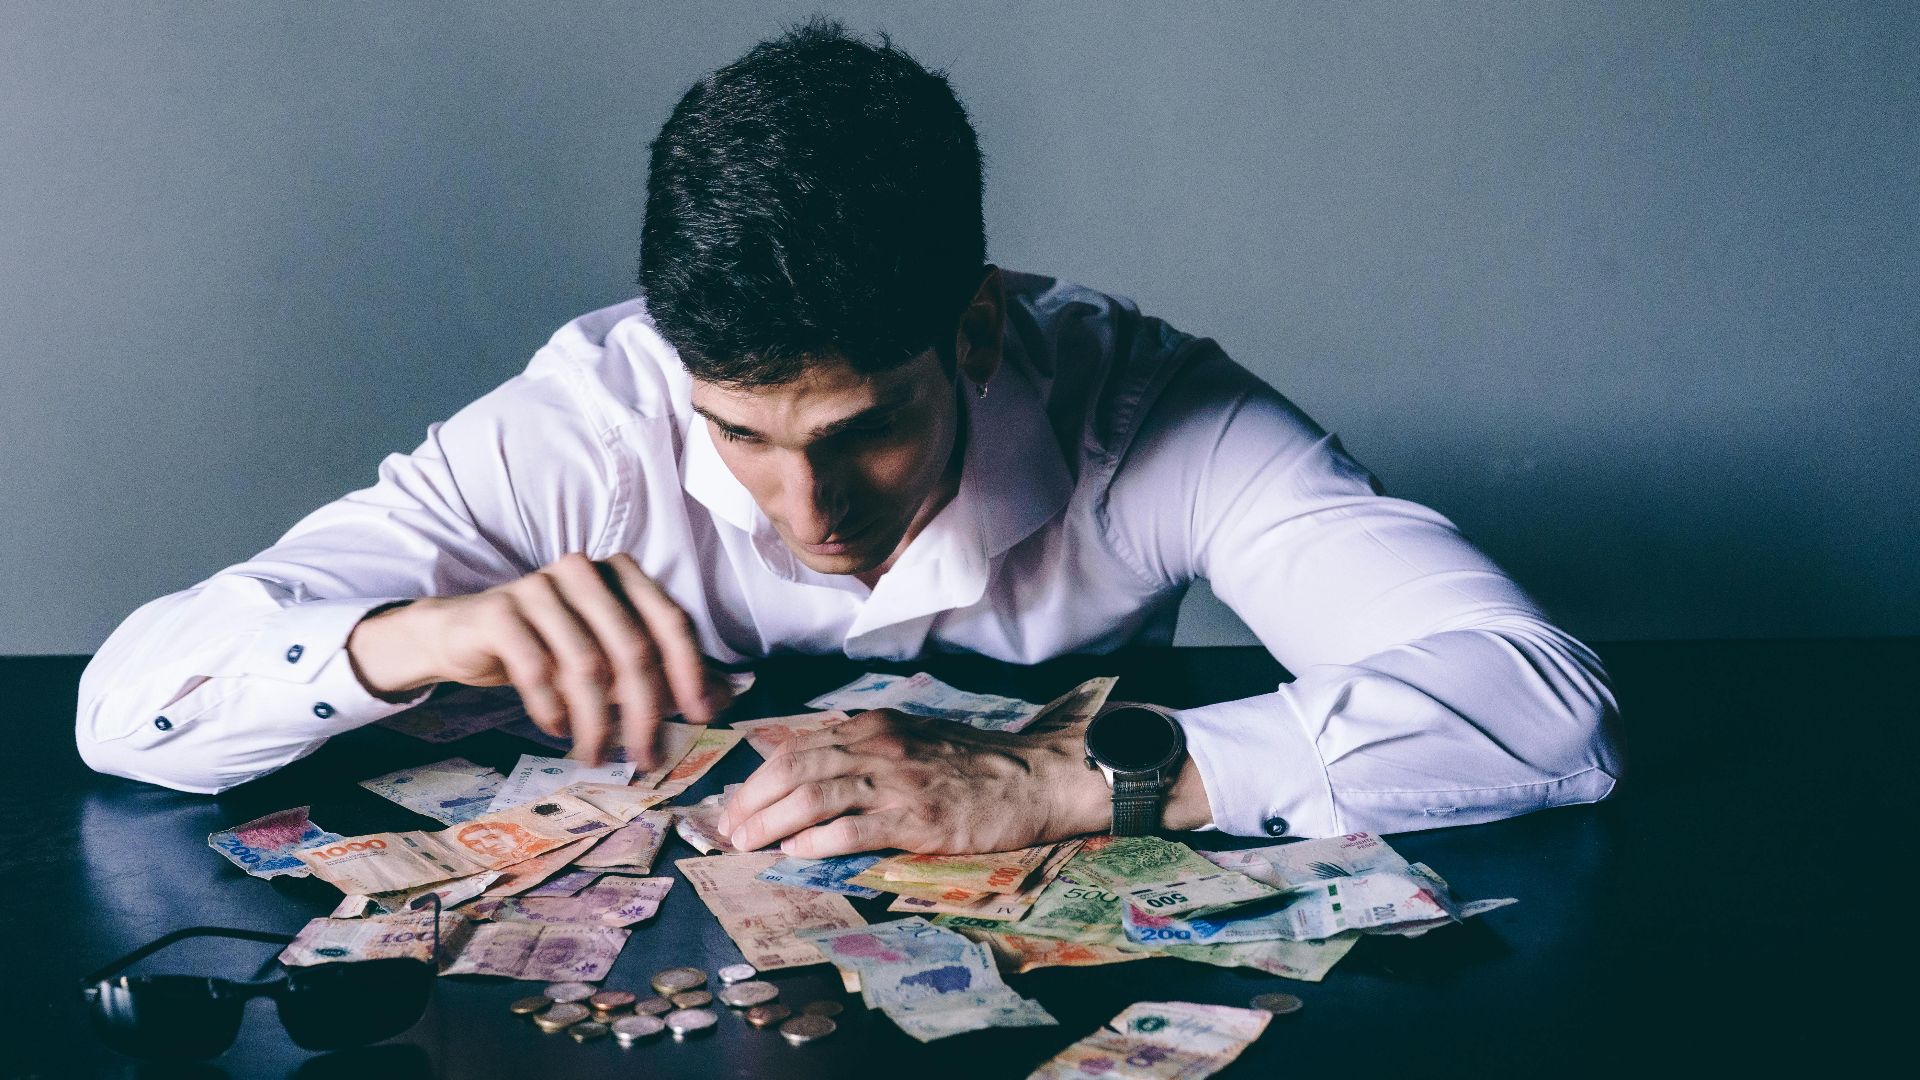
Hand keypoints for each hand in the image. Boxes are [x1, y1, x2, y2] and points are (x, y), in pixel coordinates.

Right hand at [346, 552, 731, 765]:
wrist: (468, 635)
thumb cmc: (553, 644)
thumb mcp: (613, 655)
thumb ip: (665, 669)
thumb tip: (724, 698)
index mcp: (622, 572)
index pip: (670, 622)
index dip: (691, 672)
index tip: (701, 719)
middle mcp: (585, 571)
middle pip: (633, 649)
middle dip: (645, 711)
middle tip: (646, 757)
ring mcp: (539, 586)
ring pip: (586, 665)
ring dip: (596, 721)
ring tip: (596, 754)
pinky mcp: (501, 610)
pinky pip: (537, 668)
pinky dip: (553, 709)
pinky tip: (559, 729)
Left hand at [716, 710, 1110, 856]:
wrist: (1037, 777)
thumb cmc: (978, 765)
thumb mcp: (915, 740)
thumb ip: (868, 752)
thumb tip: (814, 776)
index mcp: (875, 727)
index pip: (799, 748)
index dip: (758, 778)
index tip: (736, 804)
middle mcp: (879, 747)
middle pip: (794, 769)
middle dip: (752, 802)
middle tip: (728, 831)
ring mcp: (897, 781)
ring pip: (813, 796)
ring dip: (771, 823)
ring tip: (748, 845)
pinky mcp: (916, 817)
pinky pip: (851, 827)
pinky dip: (815, 841)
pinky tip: (795, 853)